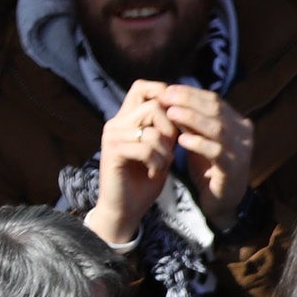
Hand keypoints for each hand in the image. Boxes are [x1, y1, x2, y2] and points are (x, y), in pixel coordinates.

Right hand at [88, 87, 179, 248]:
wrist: (126, 208)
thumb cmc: (144, 180)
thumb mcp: (161, 150)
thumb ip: (166, 130)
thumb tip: (183, 109)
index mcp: (127, 118)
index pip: (142, 87)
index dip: (163, 96)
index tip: (176, 121)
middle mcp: (117, 122)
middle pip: (154, 106)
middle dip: (170, 130)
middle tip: (169, 150)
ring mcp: (113, 134)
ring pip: (152, 130)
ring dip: (164, 151)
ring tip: (160, 164)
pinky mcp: (113, 150)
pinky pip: (145, 147)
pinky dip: (156, 162)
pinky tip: (153, 171)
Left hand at [155, 83, 255, 223]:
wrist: (221, 203)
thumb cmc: (208, 168)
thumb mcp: (200, 139)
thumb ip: (191, 121)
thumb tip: (171, 95)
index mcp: (238, 124)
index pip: (215, 100)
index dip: (191, 93)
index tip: (167, 90)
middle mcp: (244, 136)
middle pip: (216, 110)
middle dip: (188, 101)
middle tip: (165, 98)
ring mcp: (241, 153)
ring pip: (217, 128)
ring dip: (192, 118)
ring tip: (170, 113)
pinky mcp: (234, 170)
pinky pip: (216, 152)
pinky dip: (198, 143)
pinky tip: (181, 140)